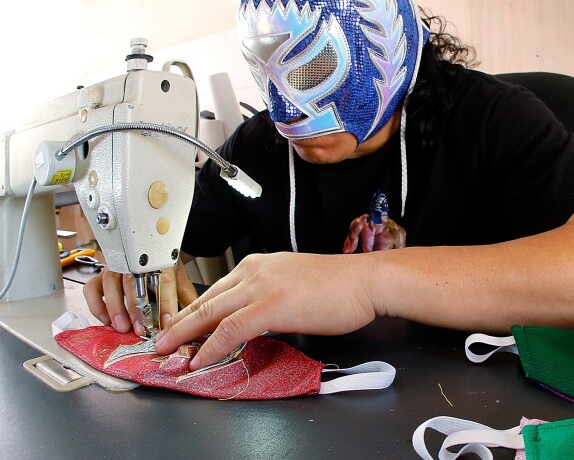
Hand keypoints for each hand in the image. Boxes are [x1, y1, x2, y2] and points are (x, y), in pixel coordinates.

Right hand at [83, 259, 197, 335]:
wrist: (147, 250)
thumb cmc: (162, 268)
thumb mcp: (178, 277)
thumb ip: (185, 295)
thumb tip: (198, 314)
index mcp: (159, 261)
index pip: (163, 281)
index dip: (166, 303)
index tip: (167, 323)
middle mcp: (134, 263)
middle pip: (134, 283)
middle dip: (137, 309)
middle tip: (141, 329)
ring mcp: (115, 268)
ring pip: (110, 284)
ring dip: (115, 307)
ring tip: (122, 327)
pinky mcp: (99, 276)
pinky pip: (92, 289)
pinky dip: (96, 305)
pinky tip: (105, 320)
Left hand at [154, 252, 376, 369]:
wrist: (365, 282)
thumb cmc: (340, 286)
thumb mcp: (294, 283)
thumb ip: (270, 295)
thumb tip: (255, 318)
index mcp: (259, 264)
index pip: (216, 290)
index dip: (192, 311)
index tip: (178, 327)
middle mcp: (254, 270)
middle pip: (205, 300)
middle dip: (178, 324)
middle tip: (158, 341)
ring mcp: (261, 286)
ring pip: (210, 313)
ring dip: (184, 336)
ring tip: (166, 352)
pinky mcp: (271, 305)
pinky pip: (230, 329)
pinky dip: (210, 346)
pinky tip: (199, 359)